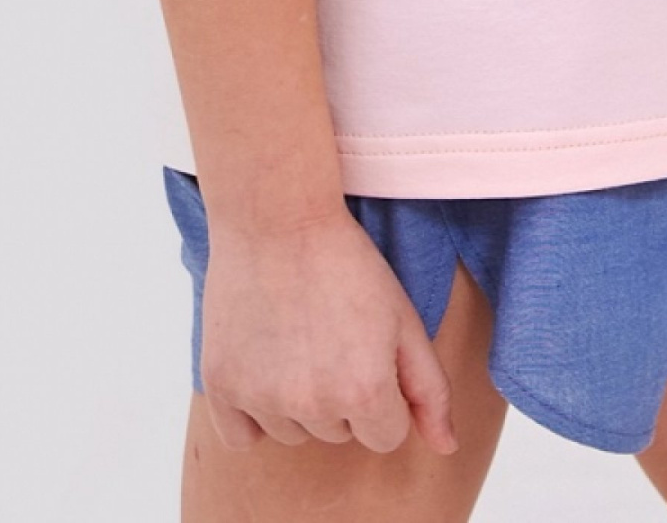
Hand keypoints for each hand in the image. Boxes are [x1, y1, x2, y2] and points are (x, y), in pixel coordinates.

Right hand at [198, 207, 459, 455]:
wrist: (276, 217)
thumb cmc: (345, 262)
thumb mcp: (403, 318)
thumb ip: (431, 390)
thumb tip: (446, 448)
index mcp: (365, 392)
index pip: (385, 436)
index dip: (382, 392)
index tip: (367, 351)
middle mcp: (312, 406)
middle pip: (337, 434)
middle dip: (339, 395)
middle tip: (328, 332)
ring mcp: (261, 398)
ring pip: (292, 434)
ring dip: (296, 401)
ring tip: (294, 336)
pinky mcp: (220, 386)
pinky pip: (241, 437)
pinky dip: (251, 412)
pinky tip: (262, 364)